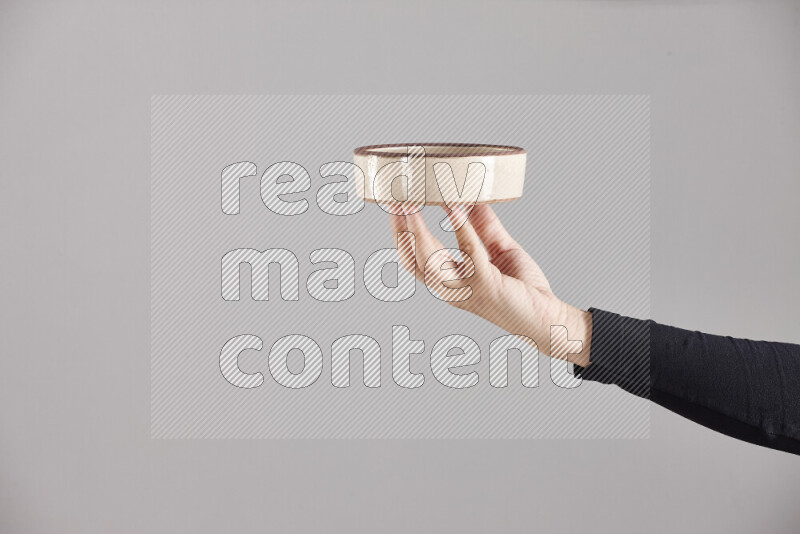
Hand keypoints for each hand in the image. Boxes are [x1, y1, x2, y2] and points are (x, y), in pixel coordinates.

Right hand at [389, 204, 591, 365]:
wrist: (548, 317)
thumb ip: (482, 226)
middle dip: (400, 230)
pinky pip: (469, 254)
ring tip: (411, 205)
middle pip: (412, 259)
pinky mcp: (486, 285)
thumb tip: (471, 197)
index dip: (400, 233)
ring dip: (417, 232)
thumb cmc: (523, 289)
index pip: (413, 258)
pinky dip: (460, 229)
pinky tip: (455, 209)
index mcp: (448, 280)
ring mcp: (465, 289)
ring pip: (429, 261)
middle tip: (394, 200)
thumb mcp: (499, 249)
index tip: (394, 205)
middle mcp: (450, 288)